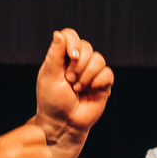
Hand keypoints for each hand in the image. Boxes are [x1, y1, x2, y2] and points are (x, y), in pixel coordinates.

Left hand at [35, 29, 113, 143]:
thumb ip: (54, 54)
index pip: (71, 36)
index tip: (71, 56)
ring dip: (87, 75)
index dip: (73, 42)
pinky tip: (91, 90)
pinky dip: (99, 81)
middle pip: (87, 47)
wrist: (64, 123)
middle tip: (69, 80)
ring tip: (77, 88)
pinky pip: (108, 73)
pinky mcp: (103, 84)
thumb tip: (58, 33)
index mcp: (63, 57)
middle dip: (78, 65)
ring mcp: (91, 73)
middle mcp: (78, 62)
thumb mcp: (49, 76)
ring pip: (98, 59)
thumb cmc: (52, 101)